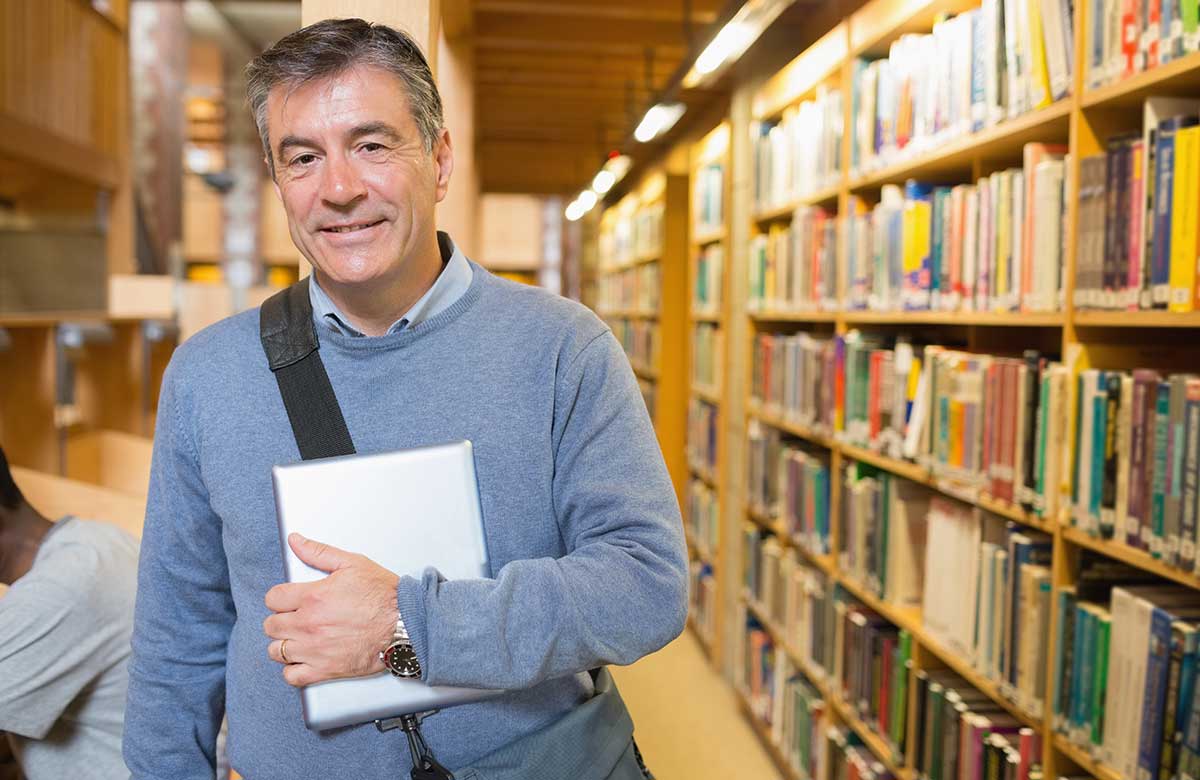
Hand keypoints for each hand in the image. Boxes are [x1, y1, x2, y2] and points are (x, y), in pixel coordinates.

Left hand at [263, 533, 400, 686]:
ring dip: (283, 644)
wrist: (406, 623)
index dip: (279, 598)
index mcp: (313, 597)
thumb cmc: (384, 595)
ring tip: (297, 638)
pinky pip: (292, 676)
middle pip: (271, 625)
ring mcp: (315, 649)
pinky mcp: (325, 669)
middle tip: (295, 617)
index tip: (288, 600)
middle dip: (280, 619)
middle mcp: (309, 624)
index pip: (273, 599)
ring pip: (276, 651)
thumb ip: (319, 552)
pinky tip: (302, 659)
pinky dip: (292, 669)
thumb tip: (296, 542)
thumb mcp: (353, 563)